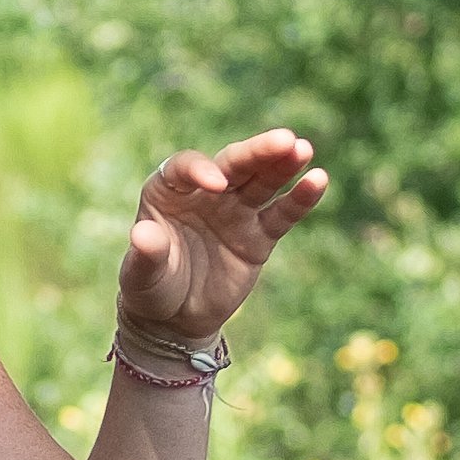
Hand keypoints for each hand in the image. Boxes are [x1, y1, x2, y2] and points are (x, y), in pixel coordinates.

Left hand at [108, 129, 331, 352]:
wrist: (175, 319)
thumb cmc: (151, 288)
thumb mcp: (141, 275)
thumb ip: (145, 254)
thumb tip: (143, 234)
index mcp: (168, 191)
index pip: (185, 168)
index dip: (200, 169)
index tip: (216, 183)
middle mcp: (205, 193)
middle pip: (233, 165)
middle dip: (257, 153)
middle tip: (284, 140)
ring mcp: (235, 211)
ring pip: (261, 182)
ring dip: (283, 165)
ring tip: (302, 149)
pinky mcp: (259, 235)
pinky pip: (281, 214)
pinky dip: (300, 198)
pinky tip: (318, 180)